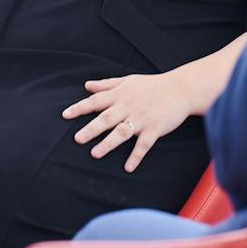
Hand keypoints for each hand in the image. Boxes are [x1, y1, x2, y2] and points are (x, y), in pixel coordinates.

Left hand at [62, 72, 196, 171]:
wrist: (181, 88)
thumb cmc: (152, 85)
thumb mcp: (128, 80)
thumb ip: (106, 84)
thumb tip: (86, 85)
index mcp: (120, 95)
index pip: (96, 101)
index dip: (80, 108)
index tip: (65, 115)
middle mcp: (128, 106)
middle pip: (106, 119)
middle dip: (91, 129)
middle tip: (77, 139)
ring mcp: (142, 118)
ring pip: (122, 132)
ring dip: (108, 143)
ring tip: (95, 153)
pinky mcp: (155, 128)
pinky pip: (144, 144)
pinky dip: (136, 156)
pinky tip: (128, 167)